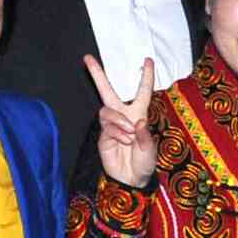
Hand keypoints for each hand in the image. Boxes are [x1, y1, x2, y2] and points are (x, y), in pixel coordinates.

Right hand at [87, 56, 160, 188]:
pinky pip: (106, 127)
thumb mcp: (150, 149)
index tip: (148, 60)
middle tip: (87, 58)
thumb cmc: (144, 162)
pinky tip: (124, 142)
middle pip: (108, 91)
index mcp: (138, 114)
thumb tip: (138, 122)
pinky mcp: (103, 136)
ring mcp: (111, 125)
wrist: (132, 178)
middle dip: (97, 75)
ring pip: (106, 111)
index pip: (142, 92)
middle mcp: (123, 116)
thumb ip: (145, 136)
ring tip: (129, 136)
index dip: (145, 76)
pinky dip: (116, 133)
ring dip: (119, 122)